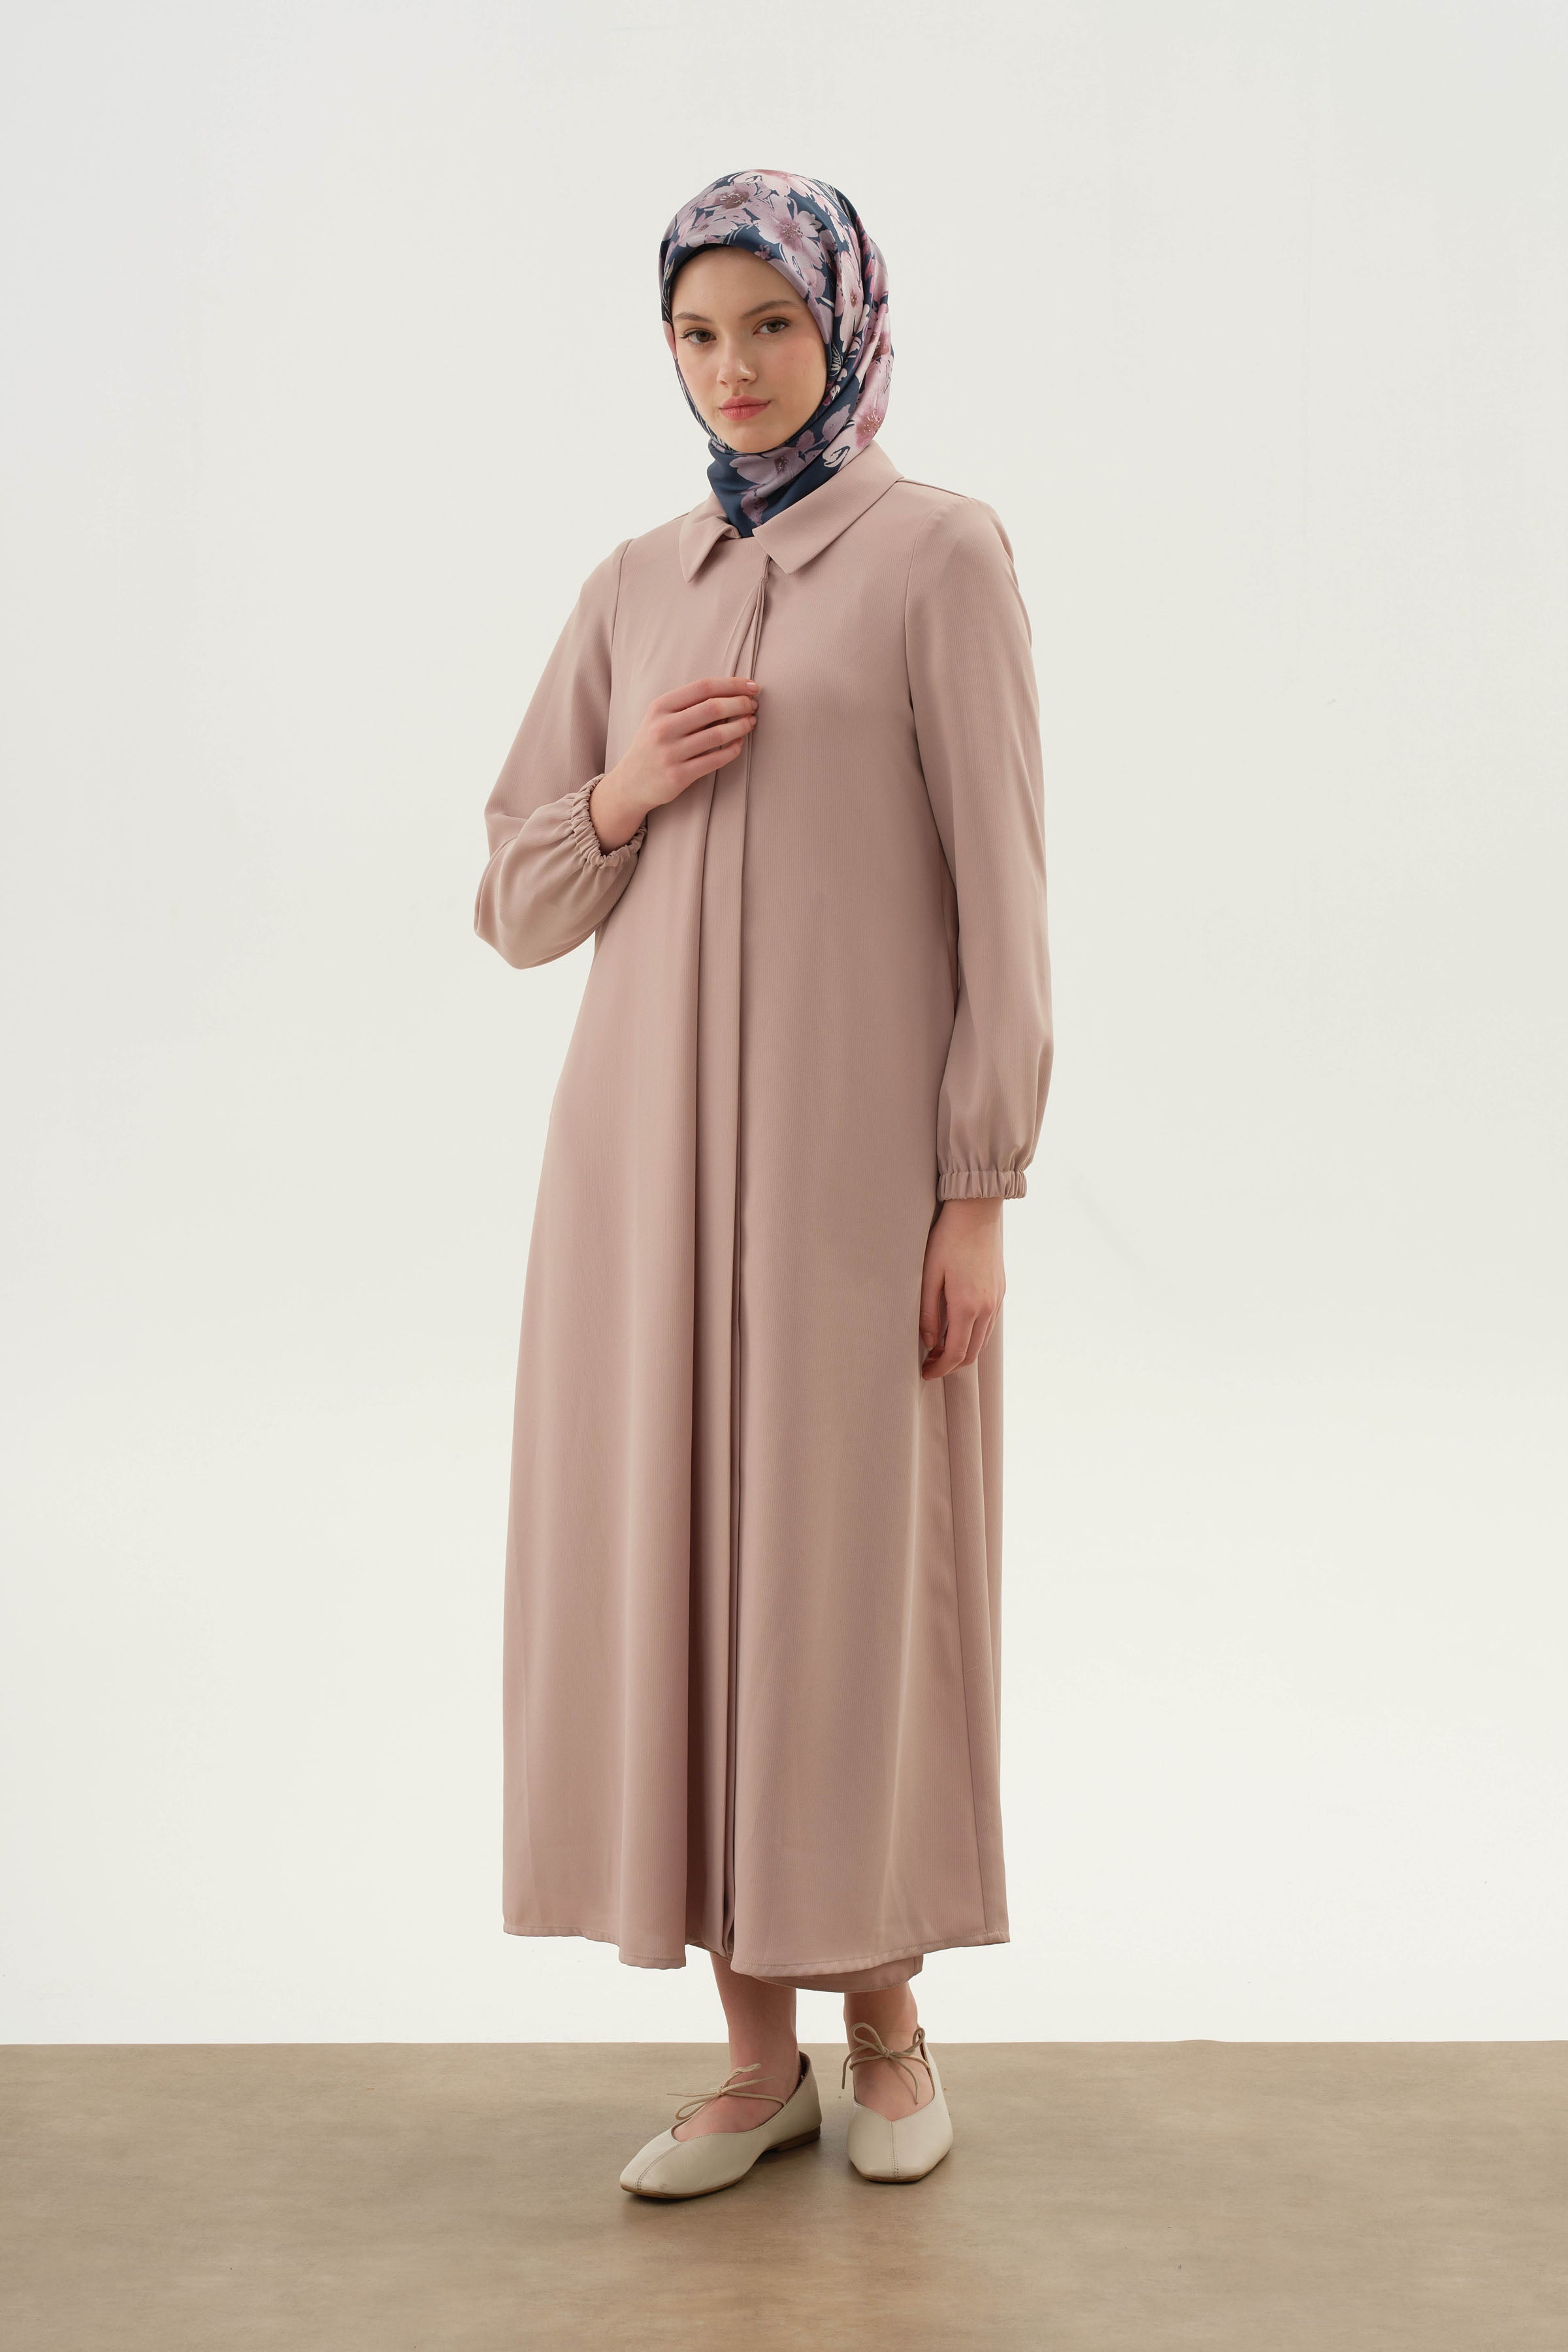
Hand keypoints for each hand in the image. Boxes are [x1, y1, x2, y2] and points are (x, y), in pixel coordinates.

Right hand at [589, 675, 758, 847]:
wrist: (631, 783)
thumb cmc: (653, 744)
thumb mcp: (660, 718)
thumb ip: (688, 705)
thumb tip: (732, 693)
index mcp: (660, 707)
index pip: (703, 687)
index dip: (732, 684)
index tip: (751, 686)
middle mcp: (663, 728)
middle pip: (713, 708)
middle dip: (740, 704)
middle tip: (753, 705)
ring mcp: (670, 753)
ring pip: (717, 735)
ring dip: (741, 726)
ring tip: (751, 722)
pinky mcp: (678, 776)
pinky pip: (715, 760)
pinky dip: (732, 750)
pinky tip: (739, 743)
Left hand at [919, 1198, 1004, 1378]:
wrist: (978, 1211)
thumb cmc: (948, 1239)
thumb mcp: (929, 1275)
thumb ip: (927, 1313)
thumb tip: (929, 1342)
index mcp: (966, 1306)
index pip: (955, 1353)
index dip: (939, 1369)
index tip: (925, 1372)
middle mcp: (987, 1308)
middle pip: (971, 1353)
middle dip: (950, 1364)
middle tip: (929, 1362)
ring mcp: (996, 1300)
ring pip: (982, 1341)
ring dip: (963, 1350)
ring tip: (940, 1347)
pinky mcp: (1000, 1291)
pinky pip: (989, 1325)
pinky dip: (974, 1335)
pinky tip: (957, 1327)